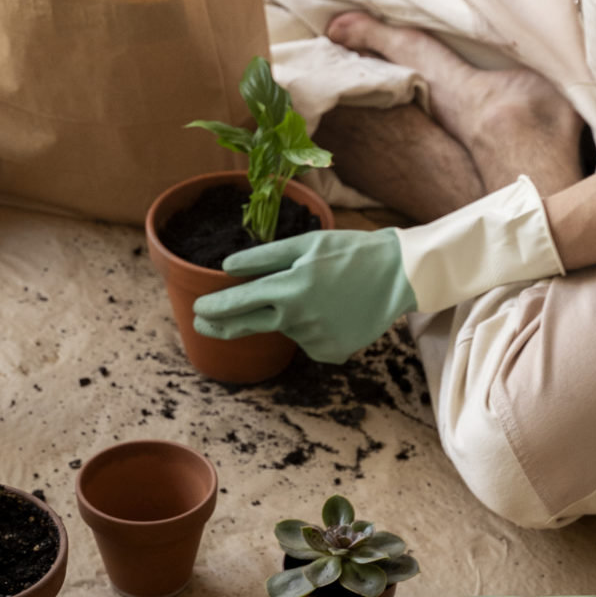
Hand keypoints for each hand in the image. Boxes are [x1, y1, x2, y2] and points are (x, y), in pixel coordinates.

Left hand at [194, 226, 414, 364]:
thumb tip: (226, 268)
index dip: (215, 308)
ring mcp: (315, 340)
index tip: (197, 312)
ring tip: (318, 293)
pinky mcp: (332, 353)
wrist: (399, 275)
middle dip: (223, 325)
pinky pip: (309, 341)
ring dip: (287, 315)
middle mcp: (298, 319)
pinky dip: (312, 328)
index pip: (239, 303)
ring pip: (286, 329)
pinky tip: (332, 311)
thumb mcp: (306, 243)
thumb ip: (263, 258)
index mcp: (289, 289)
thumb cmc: (350, 251)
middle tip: (202, 325)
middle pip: (249, 326)